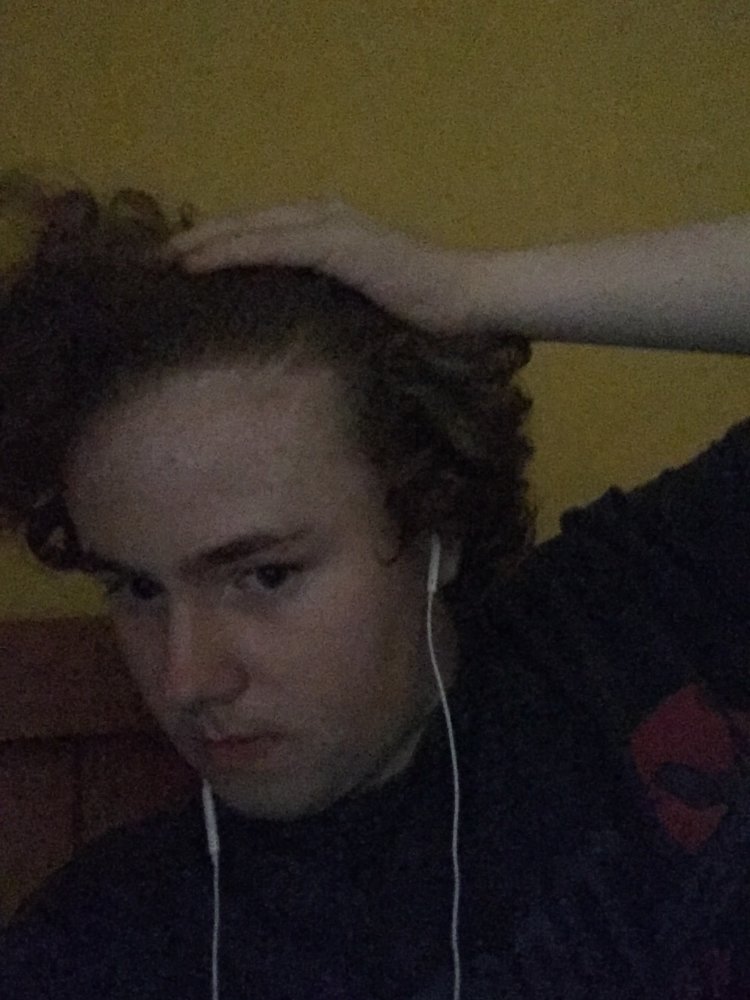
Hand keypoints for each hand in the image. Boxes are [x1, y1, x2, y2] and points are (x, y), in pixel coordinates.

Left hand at [164, 199, 472, 331]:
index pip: (264, 234)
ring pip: (252, 229)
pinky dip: (232, 251)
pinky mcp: (337, 244)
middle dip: (201, 240)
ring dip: (204, 243)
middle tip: (155, 260)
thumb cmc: (423, 313)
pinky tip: (196, 263)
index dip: (220, 245)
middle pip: (249, 225)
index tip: (181, 264)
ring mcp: (331, 226)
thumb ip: (326, 302)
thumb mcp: (362, 305)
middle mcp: (326, 217)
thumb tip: (284, 328)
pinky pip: (271, 246)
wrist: (467, 300)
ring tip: (163, 259)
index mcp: (330, 230)